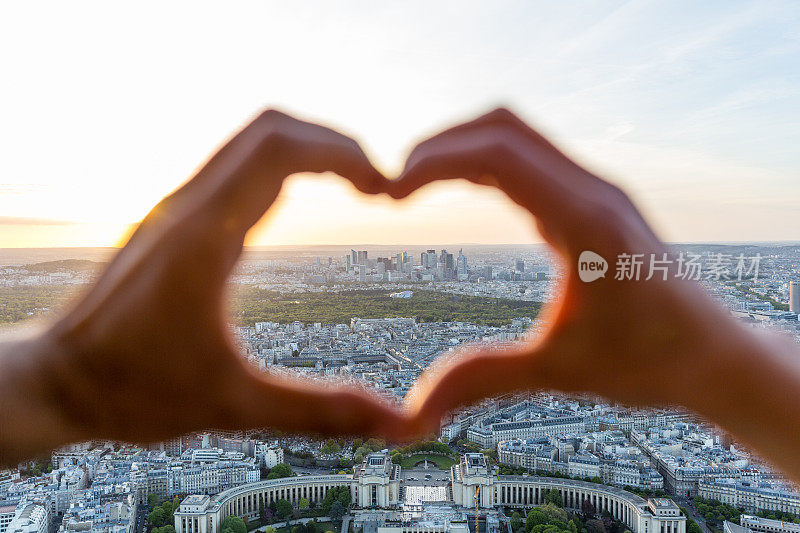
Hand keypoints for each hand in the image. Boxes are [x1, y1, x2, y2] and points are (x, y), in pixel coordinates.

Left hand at [0, 110, 405, 464]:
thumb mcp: (234, 406)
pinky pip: (234, 165)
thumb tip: (398, 424)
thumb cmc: (131, 393)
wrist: (57, 383)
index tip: (383, 187)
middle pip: (269, 128)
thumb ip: (319, 410)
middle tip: (375, 185)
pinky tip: (299, 201)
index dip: (344, 154)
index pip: (281, 149)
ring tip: (350, 186)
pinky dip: (279, 165)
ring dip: (306, 150)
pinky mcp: (172, 221)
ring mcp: (175, 209)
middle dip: (334, 145)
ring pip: (249, 140)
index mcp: (202, 239)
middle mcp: (186, 209)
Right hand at [390, 108, 756, 435]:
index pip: (500, 155)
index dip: (436, 162)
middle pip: (503, 129)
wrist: (712, 356)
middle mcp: (593, 192)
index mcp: (587, 221)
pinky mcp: (592, 203)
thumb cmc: (651, 362)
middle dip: (440, 147)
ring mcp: (594, 192)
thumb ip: (485, 379)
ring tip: (416, 186)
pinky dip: (486, 164)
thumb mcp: (560, 371)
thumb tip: (416, 410)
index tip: (393, 192)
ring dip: (462, 149)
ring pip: (517, 138)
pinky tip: (462, 191)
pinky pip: (531, 161)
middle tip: (394, 186)